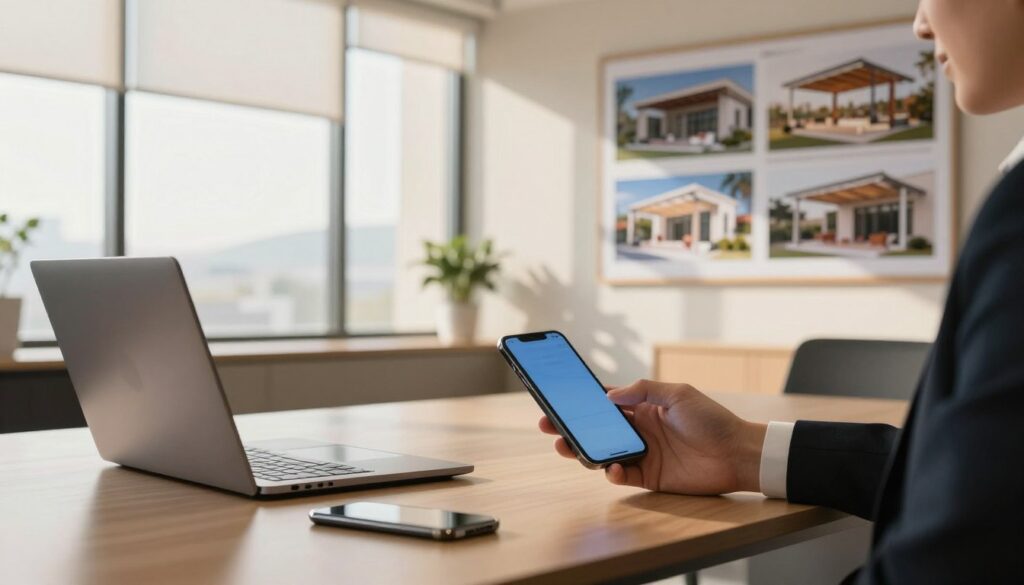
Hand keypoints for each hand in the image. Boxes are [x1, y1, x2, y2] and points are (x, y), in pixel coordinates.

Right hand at [538, 379, 765, 494]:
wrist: (737, 453)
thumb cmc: (712, 419)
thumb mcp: (677, 394)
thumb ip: (642, 391)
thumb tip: (609, 395)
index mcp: (643, 408)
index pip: (605, 403)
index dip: (581, 401)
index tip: (558, 398)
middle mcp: (639, 431)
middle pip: (596, 429)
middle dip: (570, 427)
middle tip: (548, 425)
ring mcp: (643, 454)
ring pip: (603, 453)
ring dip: (583, 450)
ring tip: (566, 446)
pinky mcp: (650, 477)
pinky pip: (622, 475)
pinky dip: (612, 472)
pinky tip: (611, 468)